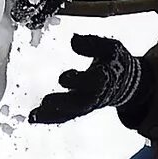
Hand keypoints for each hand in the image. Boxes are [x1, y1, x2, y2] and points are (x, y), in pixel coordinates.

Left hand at [30, 34, 144, 126]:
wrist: (125, 82)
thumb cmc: (114, 61)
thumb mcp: (109, 48)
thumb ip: (93, 44)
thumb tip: (73, 40)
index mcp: (104, 79)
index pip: (92, 82)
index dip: (78, 81)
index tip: (63, 77)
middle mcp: (94, 96)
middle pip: (79, 103)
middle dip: (63, 103)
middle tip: (46, 102)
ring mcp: (85, 105)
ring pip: (69, 113)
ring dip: (52, 115)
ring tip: (33, 116)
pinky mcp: (77, 109)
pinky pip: (63, 116)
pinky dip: (49, 118)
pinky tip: (32, 118)